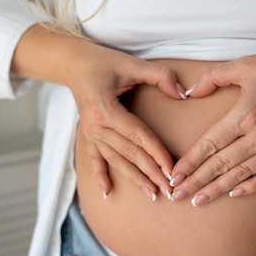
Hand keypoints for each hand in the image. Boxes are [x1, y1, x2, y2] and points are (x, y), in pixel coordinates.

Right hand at [67, 44, 185, 198]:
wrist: (72, 63)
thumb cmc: (103, 61)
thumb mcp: (132, 63)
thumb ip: (160, 76)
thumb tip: (183, 93)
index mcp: (105, 108)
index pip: (138, 135)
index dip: (157, 152)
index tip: (173, 169)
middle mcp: (95, 125)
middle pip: (129, 153)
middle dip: (151, 172)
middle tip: (171, 190)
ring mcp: (89, 132)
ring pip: (115, 160)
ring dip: (134, 179)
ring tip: (152, 194)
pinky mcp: (87, 135)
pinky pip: (94, 159)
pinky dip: (100, 177)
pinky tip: (107, 194)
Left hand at [170, 46, 255, 205]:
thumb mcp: (246, 64)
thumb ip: (214, 76)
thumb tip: (190, 92)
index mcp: (246, 114)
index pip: (210, 144)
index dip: (190, 162)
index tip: (174, 175)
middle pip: (221, 165)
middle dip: (196, 182)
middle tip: (177, 195)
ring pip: (241, 174)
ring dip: (217, 189)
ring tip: (198, 201)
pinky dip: (251, 187)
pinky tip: (234, 194)